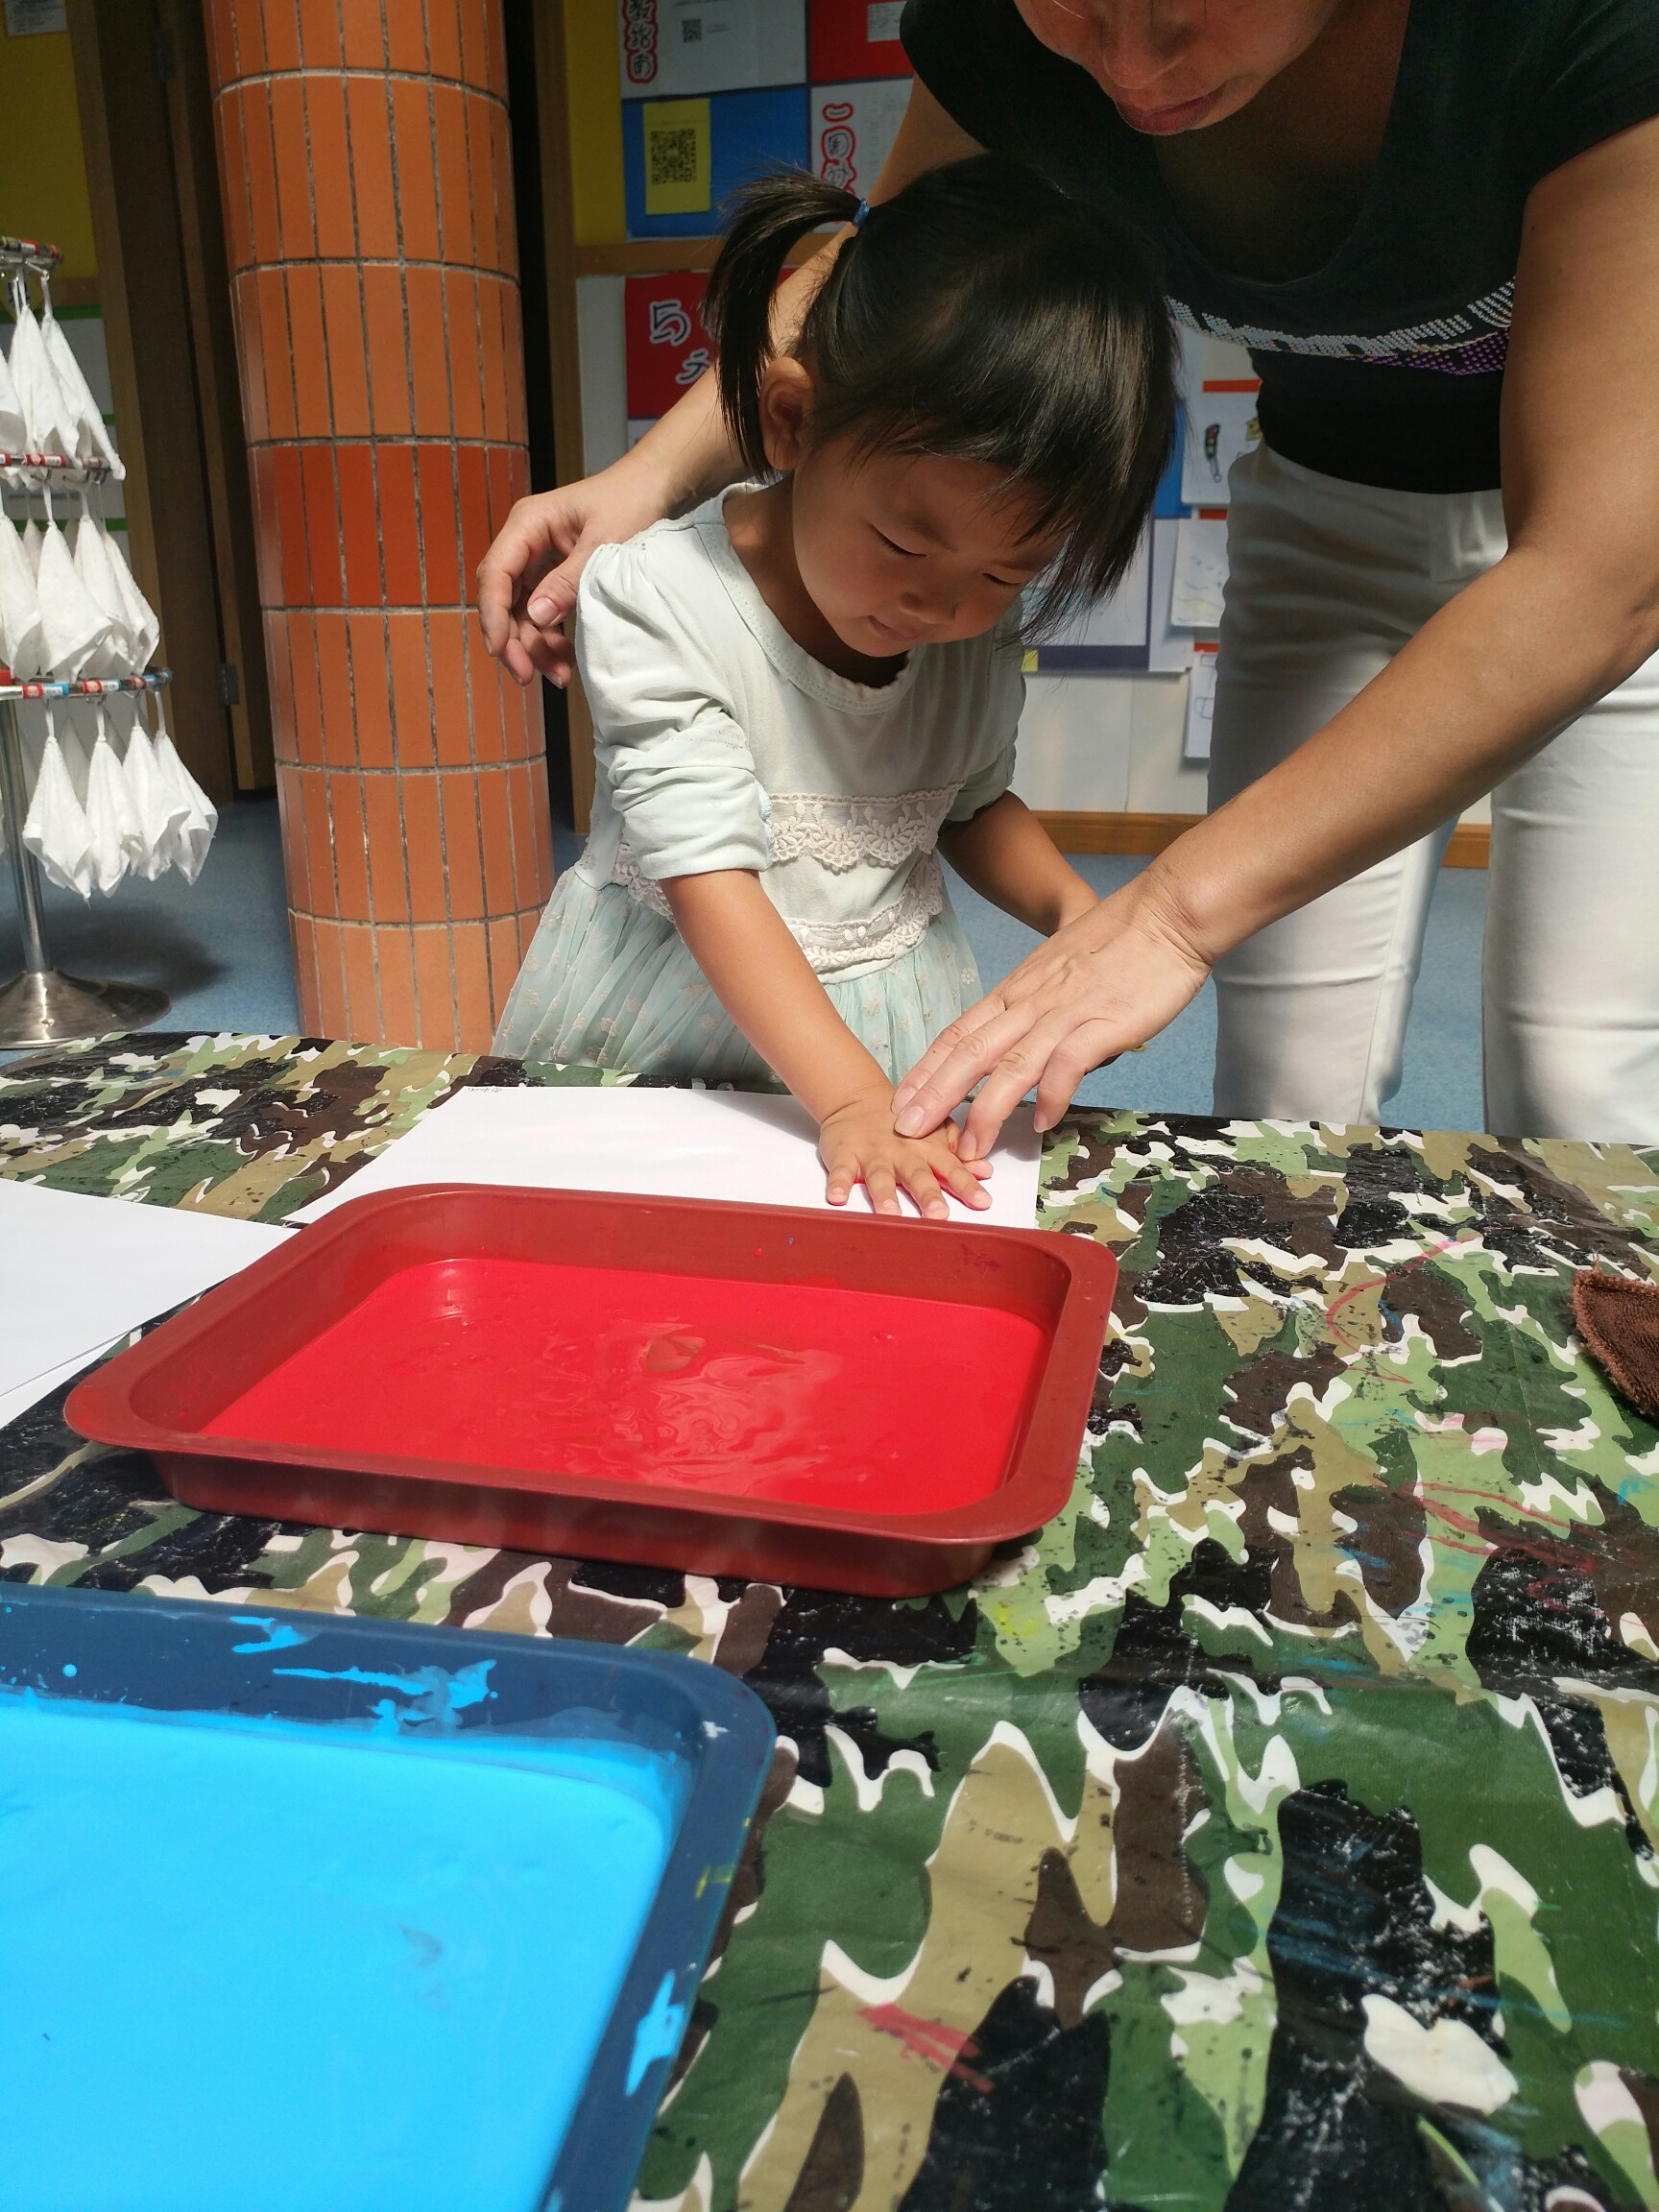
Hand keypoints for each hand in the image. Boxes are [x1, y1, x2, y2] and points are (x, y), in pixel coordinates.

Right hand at [475, 458, 672, 687]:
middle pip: (504, 599)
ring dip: (535, 646)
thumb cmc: (631, 502)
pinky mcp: (556, 578)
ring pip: (523, 613)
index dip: (493, 614)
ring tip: (559, 675)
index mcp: (528, 524)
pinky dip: (552, 639)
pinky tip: (566, 660)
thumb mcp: (605, 543)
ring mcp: (540, 562)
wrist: (656, 488)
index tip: (500, 650)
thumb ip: (570, 580)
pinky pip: (544, 614)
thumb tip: (537, 617)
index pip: (496, 573)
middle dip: (513, 640)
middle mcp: (526, 544)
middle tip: (527, 675)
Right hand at [819, 1090, 993, 1220]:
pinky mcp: (845, 1156)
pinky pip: (841, 1171)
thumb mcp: (934, 1133)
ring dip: (885, 1195)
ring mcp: (872, 1155)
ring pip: (880, 1177)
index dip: (966, 1184)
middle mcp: (902, 1154)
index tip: (981, 1202)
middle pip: (917, 1176)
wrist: (858, 1099)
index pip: (951, 1169)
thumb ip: (958, 1153)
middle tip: (939, 1215)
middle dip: (928, 1194)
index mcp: (926, 1149)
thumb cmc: (901, 1125)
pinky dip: (838, 1183)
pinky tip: (837, 1198)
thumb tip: (985, 1170)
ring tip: (890, 1213)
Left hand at [893, 867, 1211, 1159]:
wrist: (1166, 914)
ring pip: (1012, 1064)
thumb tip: (1035, 1044)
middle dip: (936, 1094)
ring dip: (986, 1108)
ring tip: (969, 1147)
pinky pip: (1069, 1062)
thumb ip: (1040, 1006)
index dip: (928, 1069)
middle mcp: (1031, 1002)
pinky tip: (1042, 1122)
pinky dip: (1052, 1094)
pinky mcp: (1104, 1022)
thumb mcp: (1061, 972)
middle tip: (907, 1130)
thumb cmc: (1120, 941)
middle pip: (971, 1051)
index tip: (902, 1100)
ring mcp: (1066, 1012)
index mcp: (1017, 990)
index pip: (959, 1033)